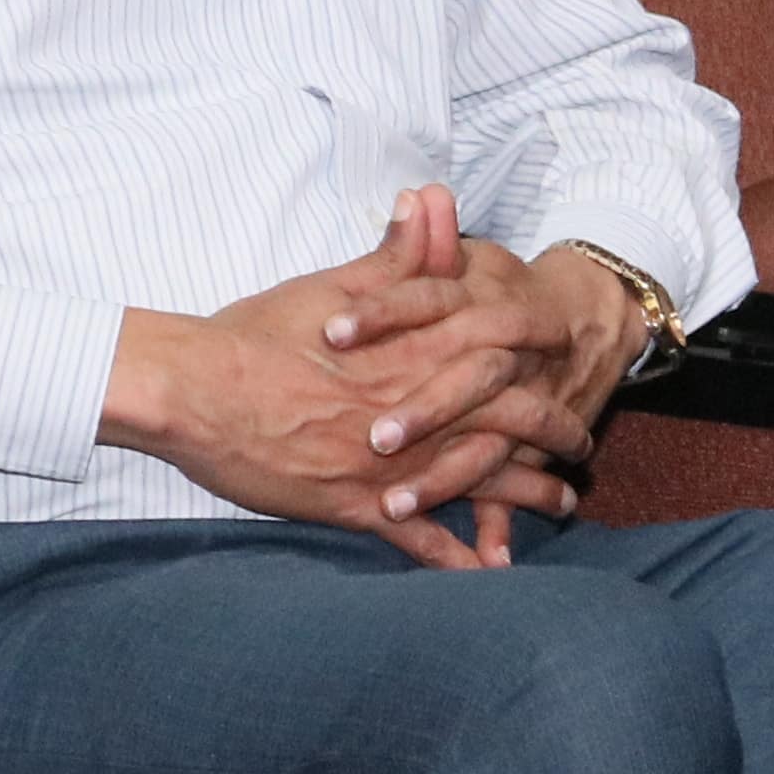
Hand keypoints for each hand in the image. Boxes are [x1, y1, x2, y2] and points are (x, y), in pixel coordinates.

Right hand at [105, 190, 605, 565]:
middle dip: (557, 433)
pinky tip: (491, 574)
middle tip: (582, 445)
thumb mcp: (332, 287)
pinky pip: (422, 542)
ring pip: (483, 483)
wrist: (191, 389)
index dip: (546, 357)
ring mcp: (393, 462)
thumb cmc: (254, 333)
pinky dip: (459, 561)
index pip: (505, 352)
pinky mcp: (358, 504)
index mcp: (417, 350)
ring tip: (563, 508)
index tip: (572, 359)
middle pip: (513, 420)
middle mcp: (418, 408)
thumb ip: (396, 255)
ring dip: (528, 498)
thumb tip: (431, 199)